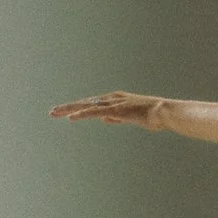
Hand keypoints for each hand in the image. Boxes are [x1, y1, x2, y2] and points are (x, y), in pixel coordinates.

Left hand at [50, 91, 167, 127]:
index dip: (77, 108)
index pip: (91, 104)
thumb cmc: (153, 116)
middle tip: (52, 112)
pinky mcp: (115, 110)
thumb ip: (116, 117)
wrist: (165, 112)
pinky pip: (95, 112)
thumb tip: (104, 119)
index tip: (65, 112)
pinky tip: (70, 118)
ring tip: (54, 113)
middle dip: (67, 107)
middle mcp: (111, 99)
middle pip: (84, 103)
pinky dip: (82, 114)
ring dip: (69, 110)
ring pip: (86, 106)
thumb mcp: (131, 117)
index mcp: (115, 99)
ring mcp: (112, 103)